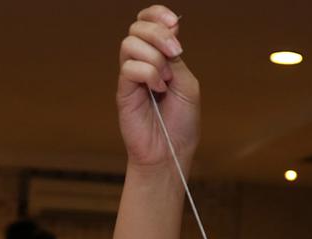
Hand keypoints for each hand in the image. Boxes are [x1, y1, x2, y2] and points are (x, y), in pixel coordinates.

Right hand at [117, 5, 199, 168]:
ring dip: (154, 57)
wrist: (171, 151)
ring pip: (130, 43)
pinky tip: (158, 90)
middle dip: (159, 33)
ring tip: (166, 80)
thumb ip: (176, 58)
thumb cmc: (181, 123)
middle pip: (138, 27)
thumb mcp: (188, 84)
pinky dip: (149, 74)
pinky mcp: (123, 90)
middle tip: (175, 52)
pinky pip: (129, 68)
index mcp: (160, 57)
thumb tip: (168, 33)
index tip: (174, 22)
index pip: (149, 21)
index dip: (157, 14)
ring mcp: (131, 76)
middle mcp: (143, 63)